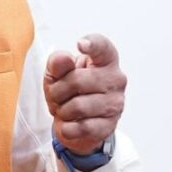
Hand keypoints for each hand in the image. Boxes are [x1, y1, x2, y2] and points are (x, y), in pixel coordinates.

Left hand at [43, 33, 126, 154]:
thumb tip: (64, 58)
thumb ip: (57, 63)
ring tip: (65, 110)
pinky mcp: (109, 125)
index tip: (81, 44)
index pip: (102, 47)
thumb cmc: (69, 91)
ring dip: (62, 111)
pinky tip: (70, 123)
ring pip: (78, 107)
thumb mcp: (56, 74)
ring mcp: (115, 103)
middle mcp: (115, 79)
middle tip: (57, 96)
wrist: (75, 122)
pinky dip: (67, 128)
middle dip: (57, 91)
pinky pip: (82, 127)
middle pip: (77, 81)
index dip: (92, 44)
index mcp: (105, 60)